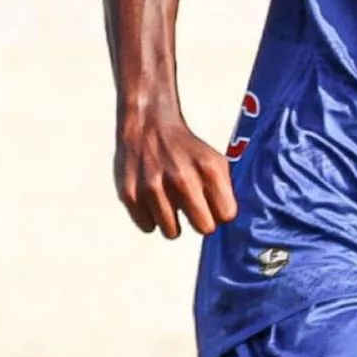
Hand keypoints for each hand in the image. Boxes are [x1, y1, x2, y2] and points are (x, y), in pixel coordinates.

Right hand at [115, 108, 238, 238]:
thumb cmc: (185, 149)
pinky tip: (151, 198)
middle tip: (192, 209)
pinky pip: (148, 227)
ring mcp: (154, 187)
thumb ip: (224, 191)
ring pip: (173, 233)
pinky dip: (150, 217)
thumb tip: (224, 223)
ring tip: (168, 201)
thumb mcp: (214, 160)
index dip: (219, 213)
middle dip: (200, 222)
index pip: (226, 215)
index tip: (212, 205)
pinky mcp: (130, 194)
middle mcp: (182, 178)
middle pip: (204, 227)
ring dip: (172, 222)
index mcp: (209, 169)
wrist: (148, 123)